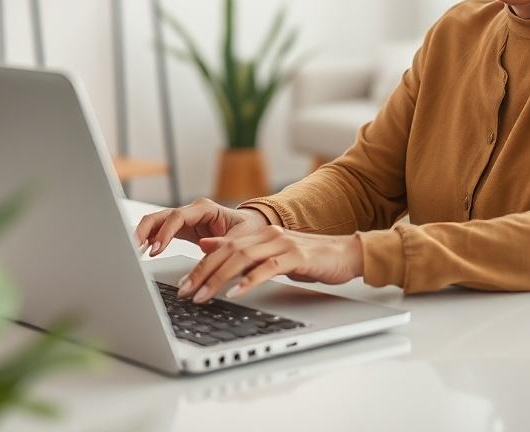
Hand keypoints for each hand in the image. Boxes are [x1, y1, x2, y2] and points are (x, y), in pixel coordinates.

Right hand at [134, 197, 269, 256]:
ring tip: (133, 251)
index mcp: (205, 208)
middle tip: (134, 248)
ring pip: (156, 222)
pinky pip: (159, 232)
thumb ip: (223, 242)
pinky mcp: (181, 230)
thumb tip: (204, 246)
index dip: (164, 233)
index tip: (155, 249)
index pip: (177, 216)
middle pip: (160, 216)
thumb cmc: (248, 230)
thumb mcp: (240, 238)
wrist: (251, 229)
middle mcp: (192, 211)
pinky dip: (149, 240)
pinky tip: (141, 252)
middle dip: (145, 230)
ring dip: (143, 235)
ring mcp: (184, 220)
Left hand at [177, 226, 363, 303]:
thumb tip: (206, 244)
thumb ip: (242, 250)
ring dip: (219, 278)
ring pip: (243, 258)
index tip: (184, 285)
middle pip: (227, 251)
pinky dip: (250, 280)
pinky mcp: (297, 257)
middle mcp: (268, 235)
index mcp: (260, 234)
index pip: (222, 248)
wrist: (345, 253)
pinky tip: (237, 292)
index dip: (200, 265)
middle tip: (186, 293)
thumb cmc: (309, 258)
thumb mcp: (271, 253)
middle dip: (203, 273)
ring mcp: (282, 244)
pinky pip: (268, 268)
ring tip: (204, 296)